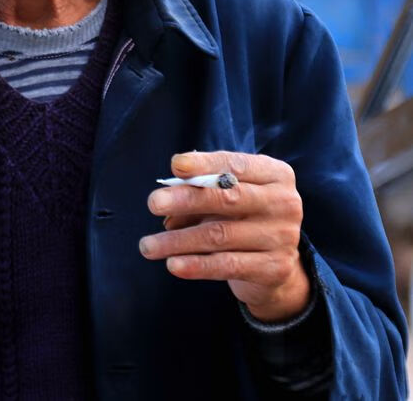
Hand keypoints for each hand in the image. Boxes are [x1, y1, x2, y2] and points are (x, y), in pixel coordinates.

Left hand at [138, 151, 309, 322]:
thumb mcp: (226, 196)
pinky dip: (197, 265)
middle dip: (186, 199)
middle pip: (228, 198)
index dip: (204, 164)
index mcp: (275, 174)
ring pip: (220, 235)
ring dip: (178, 240)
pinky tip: (173, 265)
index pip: (236, 164)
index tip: (175, 166)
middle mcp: (284, 203)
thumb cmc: (241, 216)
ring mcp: (283, 237)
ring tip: (148, 246)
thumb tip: (165, 202)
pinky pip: (228, 265)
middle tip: (153, 203)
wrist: (274, 266)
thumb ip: (200, 191)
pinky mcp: (275, 269)